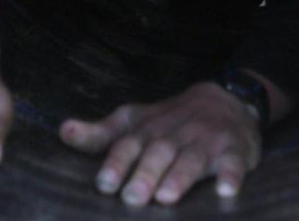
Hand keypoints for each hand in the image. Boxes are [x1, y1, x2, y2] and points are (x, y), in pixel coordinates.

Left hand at [58, 82, 262, 205]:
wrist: (227, 99)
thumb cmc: (171, 120)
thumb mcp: (134, 121)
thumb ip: (100, 133)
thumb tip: (63, 132)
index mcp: (148, 129)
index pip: (128, 144)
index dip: (116, 163)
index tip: (104, 183)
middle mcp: (175, 133)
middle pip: (158, 153)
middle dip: (144, 174)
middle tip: (131, 198)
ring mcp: (206, 141)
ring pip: (191, 159)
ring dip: (179, 177)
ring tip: (166, 197)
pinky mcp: (234, 151)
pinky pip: (234, 163)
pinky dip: (231, 177)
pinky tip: (226, 191)